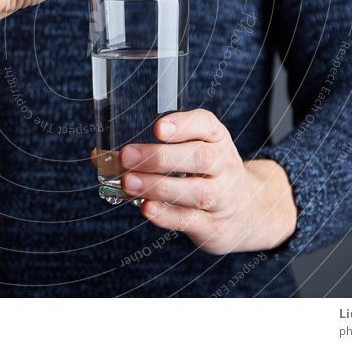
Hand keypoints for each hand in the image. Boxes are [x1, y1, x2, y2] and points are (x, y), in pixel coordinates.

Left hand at [117, 109, 297, 253]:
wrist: (252, 211)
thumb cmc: (208, 175)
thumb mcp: (192, 153)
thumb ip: (152, 151)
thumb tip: (99, 157)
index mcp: (217, 140)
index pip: (207, 125)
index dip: (183, 124)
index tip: (158, 127)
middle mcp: (224, 166)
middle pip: (200, 157)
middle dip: (160, 157)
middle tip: (127, 156)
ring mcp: (223, 198)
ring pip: (196, 192)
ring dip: (158, 186)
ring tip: (128, 182)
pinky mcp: (215, 226)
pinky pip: (192, 220)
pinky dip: (167, 215)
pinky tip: (146, 209)